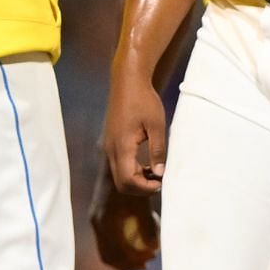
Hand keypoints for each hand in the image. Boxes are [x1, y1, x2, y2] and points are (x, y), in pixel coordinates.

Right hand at [88, 174, 160, 269]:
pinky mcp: (99, 214)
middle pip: (109, 254)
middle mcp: (96, 221)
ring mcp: (96, 218)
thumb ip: (147, 224)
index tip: (149, 259)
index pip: (115, 252)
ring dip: (124, 254)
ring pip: (107, 247)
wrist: (116, 156)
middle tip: (147, 262)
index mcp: (104, 221)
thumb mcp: (143, 203)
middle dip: (127, 262)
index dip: (132, 260)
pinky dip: (120, 244)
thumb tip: (153, 247)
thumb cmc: (132, 177)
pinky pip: (107, 237)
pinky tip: (137, 241)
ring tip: (145, 254)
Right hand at [103, 74, 168, 194]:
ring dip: (135, 179)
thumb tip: (160, 173)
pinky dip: (131, 170)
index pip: (128, 180)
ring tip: (155, 172)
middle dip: (139, 187)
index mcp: (122, 146)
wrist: (127, 82)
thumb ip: (158, 150)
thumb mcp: (156, 125)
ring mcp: (109, 146)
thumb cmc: (144, 100)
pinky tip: (145, 163)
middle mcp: (111, 149)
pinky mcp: (111, 142)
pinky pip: (118, 164)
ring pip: (118, 175)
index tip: (161, 182)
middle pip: (121, 183)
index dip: (144, 187)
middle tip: (159, 181)